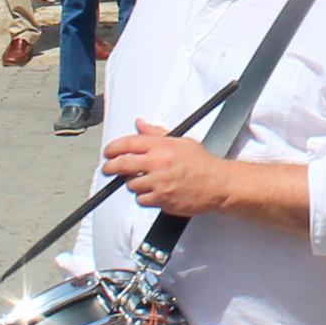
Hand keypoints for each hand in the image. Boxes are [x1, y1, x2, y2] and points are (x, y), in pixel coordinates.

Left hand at [101, 120, 233, 215]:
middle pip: (122, 165)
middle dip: (110, 167)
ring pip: (131, 185)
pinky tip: (154, 192)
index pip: (128, 144)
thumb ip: (156, 133)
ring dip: (133, 183)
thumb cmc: (202, 164)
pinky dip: (145, 197)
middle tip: (107, 168)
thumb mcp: (181, 141)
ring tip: (145, 180)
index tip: (108, 152)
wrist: (218, 184)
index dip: (113, 148)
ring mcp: (159, 183)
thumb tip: (140, 124)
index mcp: (161, 147)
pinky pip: (142, 200)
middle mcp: (158, 164)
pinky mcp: (162, 200)